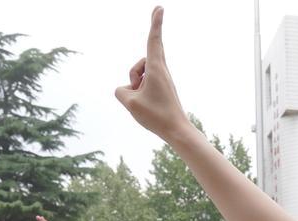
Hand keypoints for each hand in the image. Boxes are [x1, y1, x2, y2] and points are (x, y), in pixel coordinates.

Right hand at [114, 7, 189, 139]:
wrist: (177, 131)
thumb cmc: (156, 116)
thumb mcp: (129, 102)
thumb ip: (120, 90)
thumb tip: (126, 89)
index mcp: (156, 68)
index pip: (154, 40)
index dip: (155, 23)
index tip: (160, 8)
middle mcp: (161, 70)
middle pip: (142, 60)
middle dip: (140, 62)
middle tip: (153, 36)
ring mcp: (161, 79)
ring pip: (138, 75)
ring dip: (135, 87)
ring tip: (145, 102)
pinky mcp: (161, 88)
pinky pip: (142, 85)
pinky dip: (139, 94)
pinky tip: (147, 106)